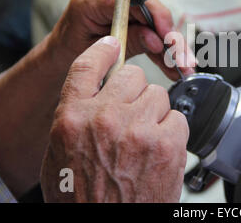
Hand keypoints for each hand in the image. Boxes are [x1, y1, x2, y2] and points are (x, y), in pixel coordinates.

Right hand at [40, 36, 188, 201]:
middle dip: (134, 92)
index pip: (88, 66)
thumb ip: (78, 116)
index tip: (113, 45)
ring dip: (155, 112)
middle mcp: (105, 118)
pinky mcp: (167, 144)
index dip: (103, 51)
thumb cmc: (83, 196)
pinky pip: (178, 117)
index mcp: (73, 118)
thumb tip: (98, 91)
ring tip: (145, 139)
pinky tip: (160, 151)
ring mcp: (138, 130)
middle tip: (133, 115)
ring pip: (159, 95)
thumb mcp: (61, 153)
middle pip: (132, 76)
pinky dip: (173, 131)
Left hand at [50, 0, 194, 79]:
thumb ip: (128, 42)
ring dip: (171, 45)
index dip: (156, 18)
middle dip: (170, 38)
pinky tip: (175, 63)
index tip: (170, 39)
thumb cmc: (70, 49)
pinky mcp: (131, 8)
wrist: (61, 50)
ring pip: (156, 20)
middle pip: (150, 10)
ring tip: (183, 66)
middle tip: (183, 60)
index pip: (133, 0)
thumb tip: (157, 41)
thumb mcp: (96, 51)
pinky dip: (163, 46)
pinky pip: (152, 25)